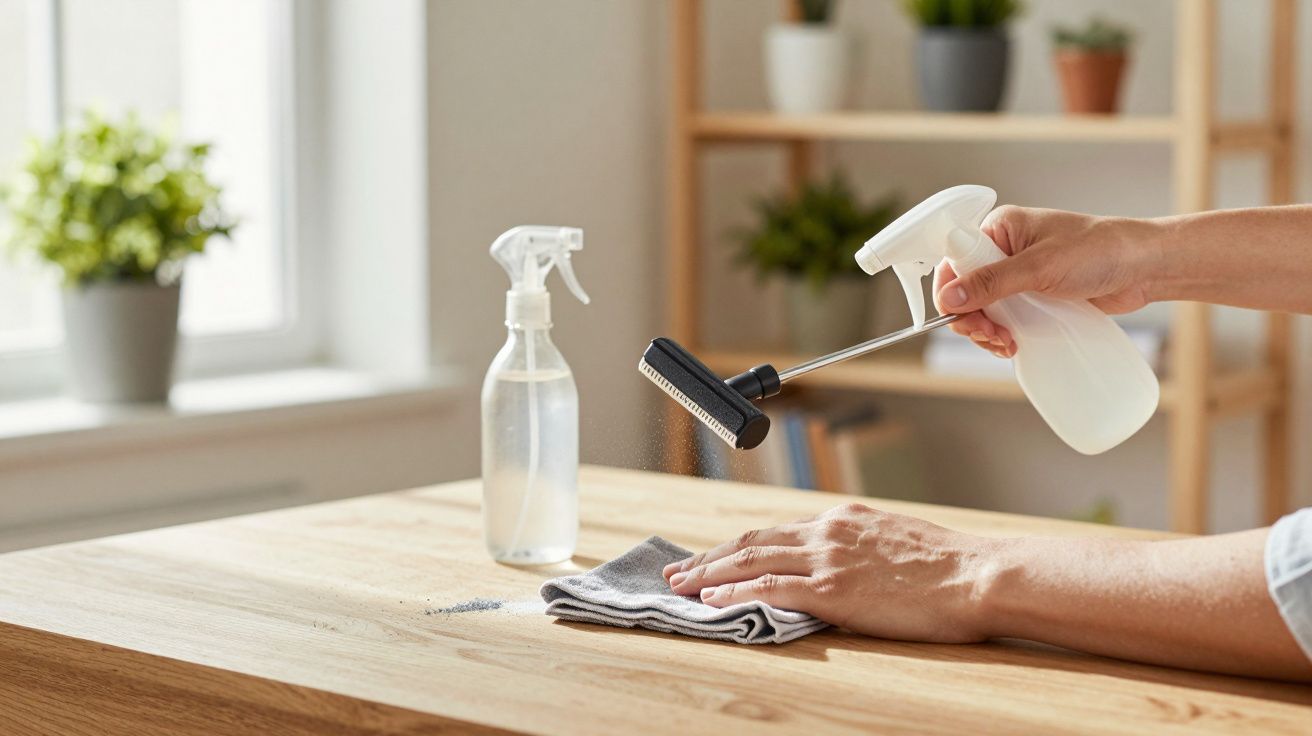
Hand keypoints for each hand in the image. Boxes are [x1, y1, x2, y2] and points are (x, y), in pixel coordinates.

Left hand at [662, 503, 998, 642]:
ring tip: (680, 586)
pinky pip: (770, 588)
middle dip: (709, 557)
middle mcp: (827, 531)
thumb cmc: (949, 566)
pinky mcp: (833, 590)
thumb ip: (858, 548)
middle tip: (677, 571)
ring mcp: (828, 559)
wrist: (977, 575)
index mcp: (841, 519)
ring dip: (709, 574)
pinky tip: (712, 601)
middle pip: (751, 541)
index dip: (736, 546)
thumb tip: (837, 565)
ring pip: (751, 561)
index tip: (712, 557)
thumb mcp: (894, 542)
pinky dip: (735, 593)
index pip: (774, 531)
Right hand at [933, 206, 1158, 356]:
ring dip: (987, 332)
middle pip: (964, 291)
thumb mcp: (1041, 267)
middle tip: (992, 336)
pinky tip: (1013, 343)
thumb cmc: (1100, 251)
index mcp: (999, 230)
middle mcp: (1004, 251)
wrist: (1143, 267)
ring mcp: (1018, 276)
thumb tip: (949, 296)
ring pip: (982, 309)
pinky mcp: (1033, 297)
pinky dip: (1002, 335)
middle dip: (972, 319)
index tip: (964, 319)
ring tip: (1006, 343)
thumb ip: (992, 282)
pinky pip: (1004, 318)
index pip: (954, 261)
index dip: (952, 294)